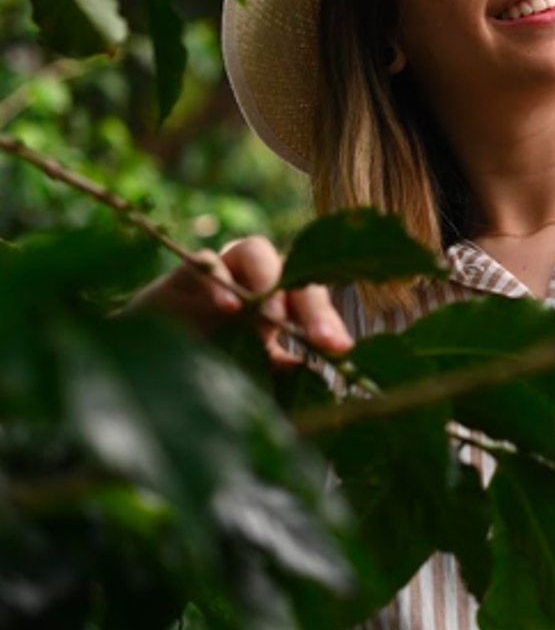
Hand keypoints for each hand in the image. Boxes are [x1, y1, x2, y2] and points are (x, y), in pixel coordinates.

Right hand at [126, 235, 353, 366]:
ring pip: (255, 250)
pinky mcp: (180, 279)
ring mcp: (219, 278)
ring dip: (268, 278)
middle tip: (319, 338)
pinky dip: (216, 277)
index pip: (312, 303)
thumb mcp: (248, 379)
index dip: (328, 322)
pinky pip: (203, 262)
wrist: (138, 371)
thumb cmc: (202, 371)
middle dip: (311, 304)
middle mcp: (253, 286)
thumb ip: (279, 375)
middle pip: (294, 272)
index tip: (341, 350)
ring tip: (272, 317)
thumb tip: (313, 371)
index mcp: (277, 308)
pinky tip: (227, 306)